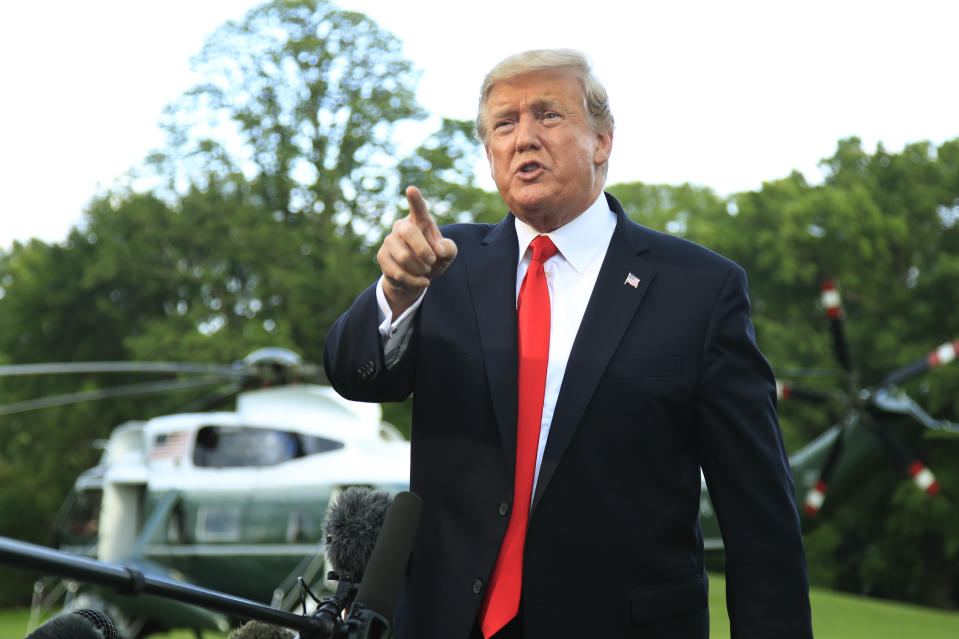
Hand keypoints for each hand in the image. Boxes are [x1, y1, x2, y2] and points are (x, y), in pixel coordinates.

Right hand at [377, 186, 457, 315]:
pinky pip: (398, 272)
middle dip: (423, 250)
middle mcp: (402, 226)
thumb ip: (449, 248)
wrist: (416, 277)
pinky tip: (422, 281)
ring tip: (426, 270)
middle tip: (432, 260)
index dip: (415, 199)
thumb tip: (439, 249)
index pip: (418, 208)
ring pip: (404, 257)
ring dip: (420, 269)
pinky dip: (414, 280)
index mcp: (420, 220)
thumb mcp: (447, 254)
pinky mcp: (382, 256)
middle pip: (409, 232)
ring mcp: (389, 240)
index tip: (412, 190)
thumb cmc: (433, 259)